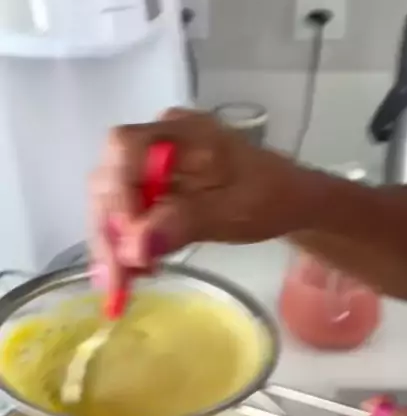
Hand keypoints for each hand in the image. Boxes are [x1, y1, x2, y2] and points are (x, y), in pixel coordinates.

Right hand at [90, 108, 306, 287]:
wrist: (290, 199)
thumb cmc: (270, 197)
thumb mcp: (233, 211)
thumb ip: (183, 223)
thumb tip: (133, 247)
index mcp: (182, 130)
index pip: (124, 149)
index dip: (115, 195)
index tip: (125, 244)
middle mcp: (158, 137)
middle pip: (109, 176)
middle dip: (107, 231)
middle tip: (114, 282)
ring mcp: (152, 160)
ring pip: (110, 196)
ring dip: (111, 241)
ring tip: (122, 284)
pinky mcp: (153, 183)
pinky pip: (125, 209)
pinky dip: (124, 241)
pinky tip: (132, 270)